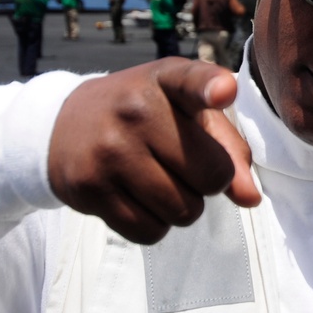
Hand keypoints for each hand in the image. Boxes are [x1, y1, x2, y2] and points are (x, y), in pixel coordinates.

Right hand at [47, 58, 258, 243]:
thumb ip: (228, 147)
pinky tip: (138, 197)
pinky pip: (150, 232)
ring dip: (183, 206)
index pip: (192, 81)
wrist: (62, 124)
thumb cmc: (144, 114)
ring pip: (183, 211)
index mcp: (165, 80)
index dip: (210, 87)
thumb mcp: (186, 110)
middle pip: (211, 176)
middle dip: (208, 181)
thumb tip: (250, 198)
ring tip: (160, 179)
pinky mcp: (88, 189)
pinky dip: (155, 224)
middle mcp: (135, 110)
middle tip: (183, 165)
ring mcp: (109, 151)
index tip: (222, 92)